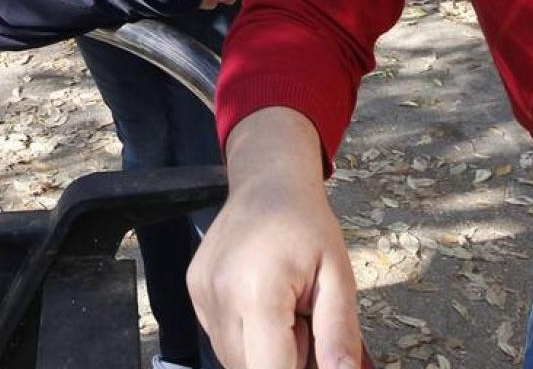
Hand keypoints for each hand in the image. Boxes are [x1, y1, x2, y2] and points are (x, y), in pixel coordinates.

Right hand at [189, 108, 363, 368]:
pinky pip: (219, 336)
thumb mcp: (338, 277)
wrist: (267, 182)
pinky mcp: (193, 292)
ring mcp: (201, 295)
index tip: (314, 351)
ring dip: (262, 350)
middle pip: (250, 368)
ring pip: (232, 357)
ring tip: (283, 310)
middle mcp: (220, 296)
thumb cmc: (306, 225)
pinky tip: (262, 303)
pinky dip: (244, 334)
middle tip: (302, 321)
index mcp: (259, 292)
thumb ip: (338, 333)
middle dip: (282, 358)